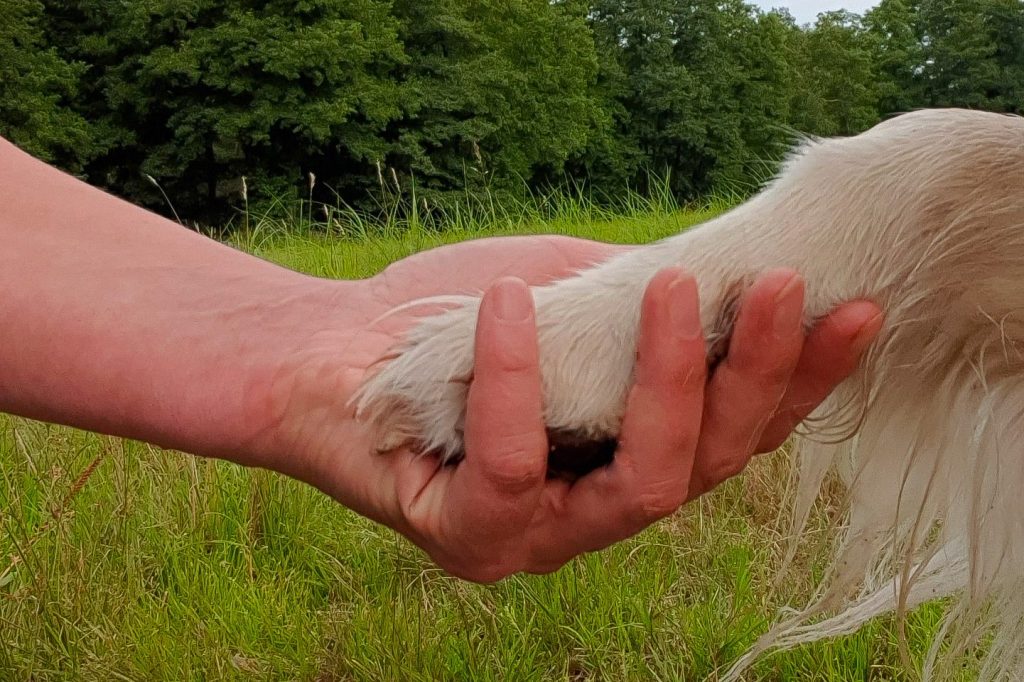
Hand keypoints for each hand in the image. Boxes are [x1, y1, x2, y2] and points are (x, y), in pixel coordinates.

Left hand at [253, 235, 881, 582]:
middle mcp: (596, 511)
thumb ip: (645, 307)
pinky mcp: (469, 535)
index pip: (736, 432)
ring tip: (674, 285)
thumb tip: (731, 269)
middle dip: (756, 376)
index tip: (853, 311)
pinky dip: (516, 377)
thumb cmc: (458, 322)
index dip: (801, 382)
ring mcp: (537, 536)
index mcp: (630, 457)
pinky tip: (514, 300)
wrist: (330, 347)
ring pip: (645, 486)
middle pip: (710, 466)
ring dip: (671, 380)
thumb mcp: (571, 300)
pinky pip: (515, 465)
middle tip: (777, 285)